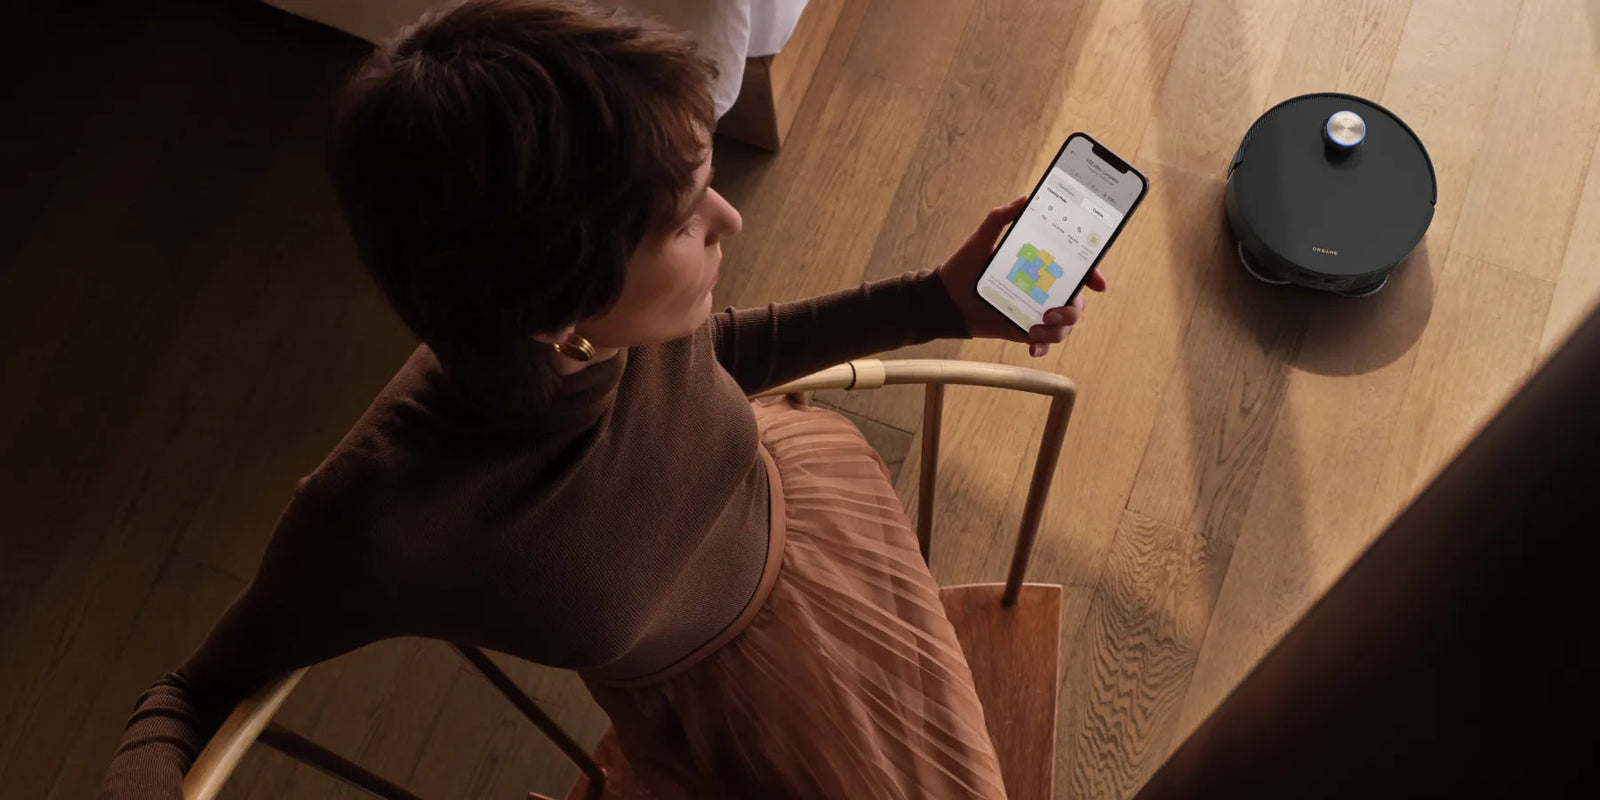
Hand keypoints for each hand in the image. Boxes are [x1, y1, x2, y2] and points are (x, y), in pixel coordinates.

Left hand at [936, 195, 1107, 356]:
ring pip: (1066, 325)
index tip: (1098, 283)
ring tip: (1035, 328)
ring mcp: (1035, 310)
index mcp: (1040, 266)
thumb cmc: (963, 267)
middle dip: (1073, 310)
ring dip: (1058, 330)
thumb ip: (1000, 217)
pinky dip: (1043, 346)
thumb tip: (1024, 199)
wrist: (944, 300)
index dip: (1092, 275)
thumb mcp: (981, 239)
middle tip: (1051, 312)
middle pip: (1076, 302)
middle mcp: (1043, 288)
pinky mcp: (1024, 330)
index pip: (1075, 269)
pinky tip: (1033, 347)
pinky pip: (1045, 342)